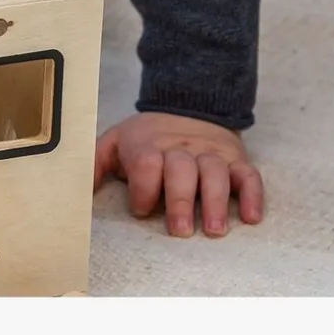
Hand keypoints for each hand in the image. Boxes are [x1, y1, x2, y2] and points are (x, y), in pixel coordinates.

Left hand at [94, 112, 263, 237]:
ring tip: (214, 229)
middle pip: (182, 169)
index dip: (143, 188)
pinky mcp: (236, 160)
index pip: (147, 163)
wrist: (187, 104)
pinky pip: (249, 175)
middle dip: (180, 200)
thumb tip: (80, 191)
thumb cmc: (148, 137)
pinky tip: (251, 217)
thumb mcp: (116, 141)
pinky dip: (252, 195)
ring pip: (216, 173)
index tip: (141, 209)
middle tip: (179, 230)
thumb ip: (95, 162)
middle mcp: (182, 148)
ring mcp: (211, 153)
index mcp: (149, 144)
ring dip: (216, 201)